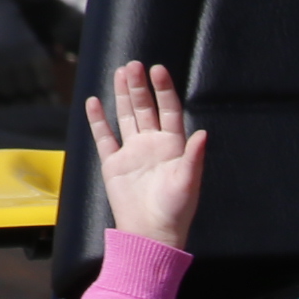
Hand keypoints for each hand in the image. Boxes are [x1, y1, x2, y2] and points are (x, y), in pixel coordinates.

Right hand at [86, 62, 206, 250]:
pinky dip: (98, 120)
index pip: (169, 110)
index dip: (164, 90)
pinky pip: (104, 137)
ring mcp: (132, 152)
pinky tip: (94, 101)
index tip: (158, 69)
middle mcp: (153, 145)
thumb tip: (204, 133)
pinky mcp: (113, 164)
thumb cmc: (175, 211)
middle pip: (145, 108)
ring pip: (126, 117)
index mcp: (173, 146)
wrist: (150, 234)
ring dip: (123, 95)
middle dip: (140, 87)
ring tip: (120, 72)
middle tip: (134, 64)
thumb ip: (194, 157)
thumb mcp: (188, 182)